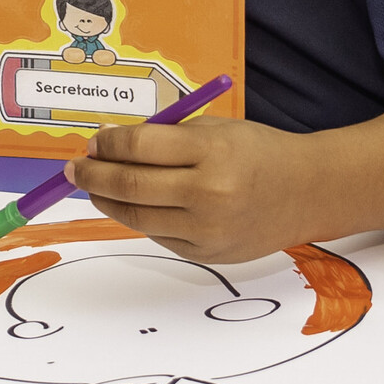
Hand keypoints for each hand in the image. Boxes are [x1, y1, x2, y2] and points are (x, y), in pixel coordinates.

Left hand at [63, 116, 321, 262]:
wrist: (308, 192)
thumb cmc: (257, 152)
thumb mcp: (214, 129)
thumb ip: (164, 137)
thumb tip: (106, 146)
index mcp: (212, 152)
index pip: (140, 147)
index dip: (108, 144)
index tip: (94, 142)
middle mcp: (210, 194)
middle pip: (131, 186)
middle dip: (93, 175)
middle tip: (75, 168)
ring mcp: (209, 230)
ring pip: (137, 216)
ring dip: (106, 200)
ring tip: (94, 187)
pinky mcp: (208, 255)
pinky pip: (158, 236)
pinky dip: (139, 218)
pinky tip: (133, 204)